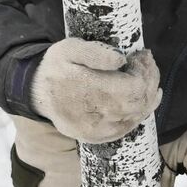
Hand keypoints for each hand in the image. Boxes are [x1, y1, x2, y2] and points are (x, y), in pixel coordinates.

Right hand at [30, 38, 159, 143]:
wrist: (37, 93)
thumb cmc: (56, 67)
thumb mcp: (70, 49)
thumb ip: (95, 53)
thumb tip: (121, 60)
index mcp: (87, 91)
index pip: (133, 87)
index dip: (144, 71)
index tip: (142, 55)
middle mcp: (94, 116)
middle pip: (138, 102)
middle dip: (149, 80)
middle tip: (147, 63)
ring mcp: (97, 131)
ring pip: (137, 115)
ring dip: (149, 94)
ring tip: (148, 76)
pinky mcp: (97, 137)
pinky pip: (128, 127)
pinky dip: (142, 111)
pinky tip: (146, 98)